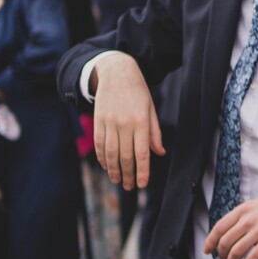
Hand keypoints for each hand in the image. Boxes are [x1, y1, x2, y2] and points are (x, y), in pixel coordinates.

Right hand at [90, 54, 163, 189]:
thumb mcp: (150, 109)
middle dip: (128, 175)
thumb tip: (159, 153)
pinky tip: (106, 166)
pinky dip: (102, 158)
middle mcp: (124, 124)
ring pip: (110, 153)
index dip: (142, 171)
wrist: (116, 72)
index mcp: (140, 122)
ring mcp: (109, 122)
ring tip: (117, 180)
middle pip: (125, 156)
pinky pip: (99, 144)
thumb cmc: (138, 92)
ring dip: (113, 170)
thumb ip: (154, 132)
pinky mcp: (98, 121)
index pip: (142, 153)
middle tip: (129, 186)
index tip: (142, 184)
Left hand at [203, 191, 257, 258]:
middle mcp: (248, 219)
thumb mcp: (256, 205)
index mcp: (243, 209)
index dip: (210, 241)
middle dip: (221, 255)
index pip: (219, 227)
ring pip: (236, 252)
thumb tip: (228, 231)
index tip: (207, 250)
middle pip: (225, 241)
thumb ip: (241, 216)